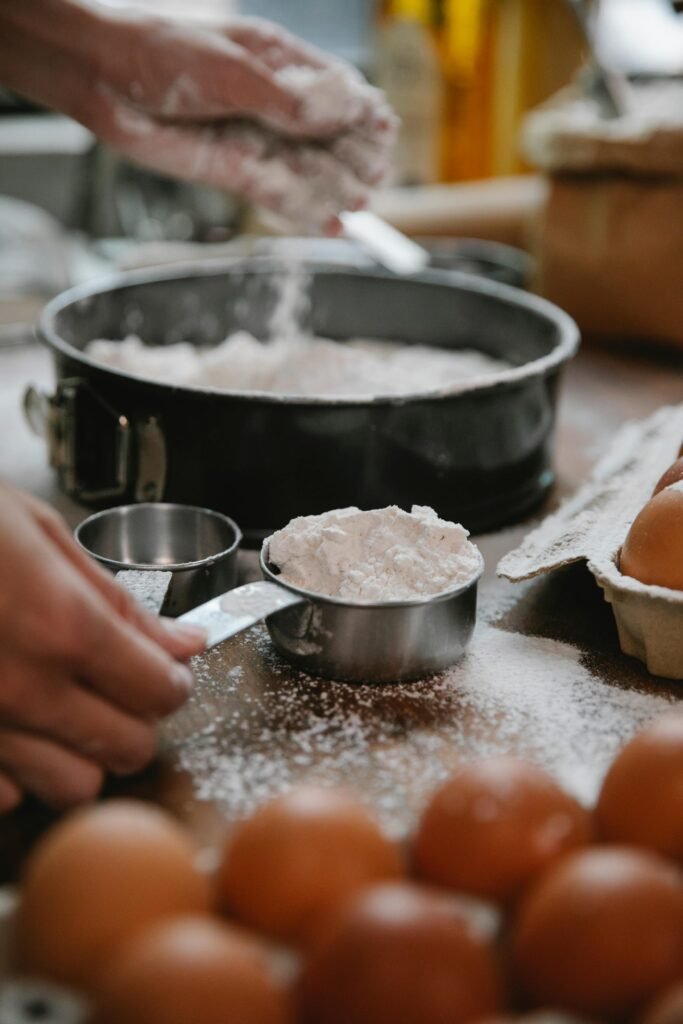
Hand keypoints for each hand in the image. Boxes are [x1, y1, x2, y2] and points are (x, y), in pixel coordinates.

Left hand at [0, 4, 395, 231]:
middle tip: (375, 177)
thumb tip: (346, 106)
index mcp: (278, 62)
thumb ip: (288, 97)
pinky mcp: (233, 172)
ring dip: (334, 188)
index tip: (384, 130)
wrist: (102, 77)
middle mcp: (272, 104)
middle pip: (327, 136)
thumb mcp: (234, 69)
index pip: (335, 91)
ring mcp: (254, 140)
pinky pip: (277, 196)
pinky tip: (331, 225)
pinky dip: (304, 211)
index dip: (361, 112)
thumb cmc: (161, 52)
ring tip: (359, 205)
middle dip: (352, 156)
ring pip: (307, 170)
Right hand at [0, 482, 205, 813]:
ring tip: (59, 704)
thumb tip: (182, 642)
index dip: (171, 682)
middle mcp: (19, 687)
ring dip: (79, 751)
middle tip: (117, 686)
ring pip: (71, 787)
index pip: (159, 691)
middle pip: (126, 750)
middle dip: (136, 719)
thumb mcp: (38, 533)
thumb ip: (118, 599)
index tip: (164, 672)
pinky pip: (1, 797)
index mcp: (59, 624)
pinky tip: (6, 723)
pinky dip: (13, 771)